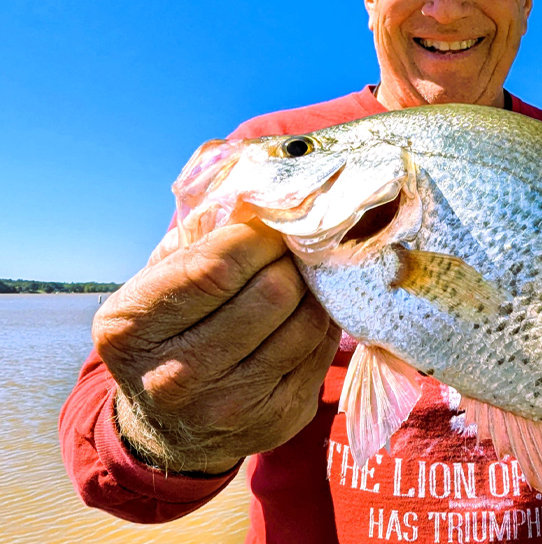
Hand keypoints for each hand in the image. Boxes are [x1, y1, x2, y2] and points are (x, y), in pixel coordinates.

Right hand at [93, 220, 340, 473]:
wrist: (173, 429)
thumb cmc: (170, 335)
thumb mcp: (156, 287)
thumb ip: (195, 242)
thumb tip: (256, 197)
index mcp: (132, 329)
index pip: (214, 268)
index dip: (257, 236)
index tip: (272, 223)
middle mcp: (174, 376)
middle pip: (271, 293)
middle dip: (291, 260)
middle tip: (293, 250)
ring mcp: (229, 406)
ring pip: (305, 321)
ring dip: (314, 290)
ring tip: (303, 277)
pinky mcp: (277, 421)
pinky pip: (322, 351)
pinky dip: (324, 322)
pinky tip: (309, 312)